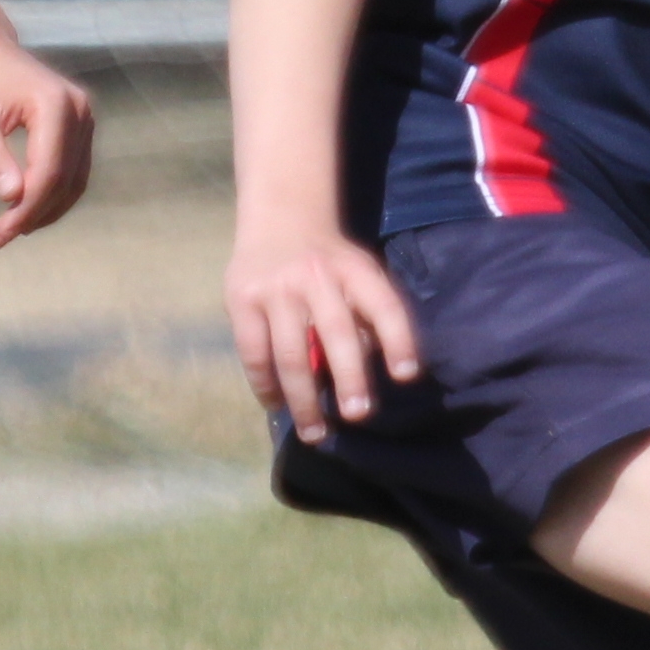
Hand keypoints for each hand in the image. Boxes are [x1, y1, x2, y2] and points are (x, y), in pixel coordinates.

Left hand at [0, 35, 94, 247]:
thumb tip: (11, 200)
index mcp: (54, 105)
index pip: (48, 172)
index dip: (26, 209)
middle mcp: (79, 110)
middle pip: (65, 180)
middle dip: (33, 215)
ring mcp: (85, 116)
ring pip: (75, 180)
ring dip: (46, 210)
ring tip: (9, 229)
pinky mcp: (80, 124)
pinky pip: (73, 169)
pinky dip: (52, 193)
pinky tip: (25, 209)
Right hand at [229, 219, 422, 441]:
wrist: (281, 216)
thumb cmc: (330, 260)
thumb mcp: (359, 270)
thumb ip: (369, 313)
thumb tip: (374, 372)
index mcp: (355, 269)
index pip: (383, 305)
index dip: (399, 340)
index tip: (407, 376)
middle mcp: (316, 276)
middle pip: (336, 333)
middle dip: (349, 378)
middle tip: (357, 415)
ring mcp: (276, 288)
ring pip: (291, 354)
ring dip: (303, 399)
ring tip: (315, 433)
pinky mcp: (241, 299)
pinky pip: (254, 353)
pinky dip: (266, 384)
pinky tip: (277, 404)